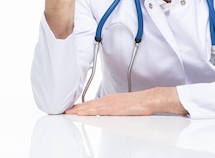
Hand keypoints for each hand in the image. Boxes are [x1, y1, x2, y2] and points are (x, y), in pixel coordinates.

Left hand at [64, 87, 187, 115]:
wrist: (149, 99)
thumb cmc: (140, 103)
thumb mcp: (124, 106)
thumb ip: (115, 109)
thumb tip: (110, 114)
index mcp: (111, 99)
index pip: (93, 103)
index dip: (82, 106)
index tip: (73, 108)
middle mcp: (109, 99)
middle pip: (89, 104)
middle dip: (77, 108)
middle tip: (66, 110)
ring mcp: (110, 103)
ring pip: (91, 106)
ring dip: (79, 109)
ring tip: (69, 112)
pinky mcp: (113, 107)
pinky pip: (97, 110)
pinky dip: (88, 111)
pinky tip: (82, 113)